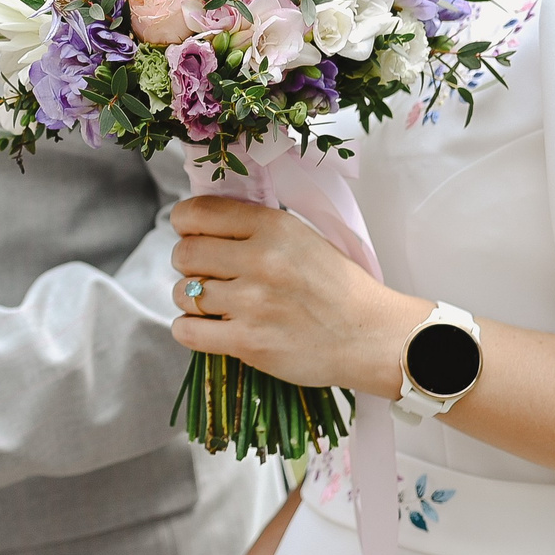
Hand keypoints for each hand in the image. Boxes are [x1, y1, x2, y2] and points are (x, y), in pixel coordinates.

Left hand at [168, 196, 424, 393]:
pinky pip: (186, 331)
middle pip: (183, 253)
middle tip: (208, 272)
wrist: (372, 337)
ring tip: (216, 303)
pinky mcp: (247, 342)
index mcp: (274, 227)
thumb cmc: (338, 287)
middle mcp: (260, 260)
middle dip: (189, 263)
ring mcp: (252, 303)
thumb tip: (202, 224)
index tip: (192, 234)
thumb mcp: (303, 237)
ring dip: (192, 298)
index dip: (185, 224)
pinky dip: (189, 330)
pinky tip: (209, 327)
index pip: (197, 212)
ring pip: (183, 292)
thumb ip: (255, 228)